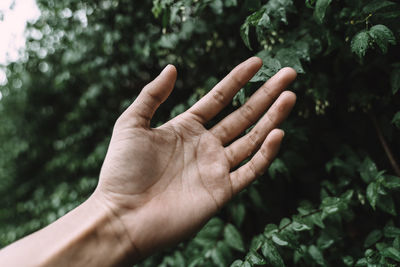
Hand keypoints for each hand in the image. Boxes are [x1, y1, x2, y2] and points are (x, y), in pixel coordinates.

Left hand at [94, 57, 296, 259]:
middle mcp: (205, 146)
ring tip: (290, 96)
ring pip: (252, 139)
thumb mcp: (132, 123)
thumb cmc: (122, 170)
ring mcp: (215, 169)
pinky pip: (250, 170)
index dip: (238, 79)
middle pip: (243, 115)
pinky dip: (266, 153)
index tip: (258, 61)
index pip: (219, 98)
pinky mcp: (221, 191)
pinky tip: (278, 133)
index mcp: (186, 128)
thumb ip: (152, 95)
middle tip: (288, 74)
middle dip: (266, 94)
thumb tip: (172, 67)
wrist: (122, 215)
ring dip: (273, 118)